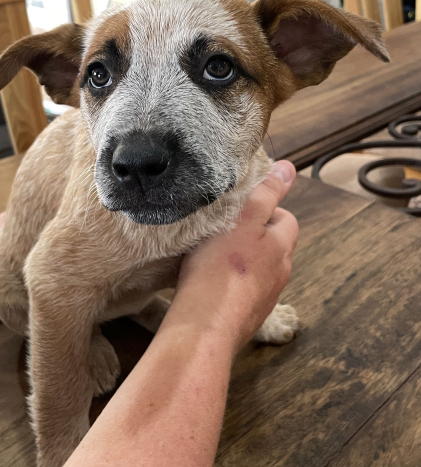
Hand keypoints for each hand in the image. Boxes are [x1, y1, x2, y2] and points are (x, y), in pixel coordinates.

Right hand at [175, 161, 298, 352]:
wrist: (205, 324)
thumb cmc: (219, 268)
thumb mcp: (242, 220)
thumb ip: (265, 194)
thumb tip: (288, 169)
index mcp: (281, 248)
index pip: (286, 220)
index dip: (267, 210)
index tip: (242, 209)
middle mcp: (279, 274)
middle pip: (274, 246)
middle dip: (255, 236)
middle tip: (225, 230)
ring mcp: (264, 298)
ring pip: (259, 270)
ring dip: (243, 261)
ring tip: (214, 257)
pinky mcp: (247, 316)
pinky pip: (244, 292)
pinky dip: (233, 284)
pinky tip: (211, 283)